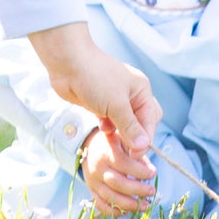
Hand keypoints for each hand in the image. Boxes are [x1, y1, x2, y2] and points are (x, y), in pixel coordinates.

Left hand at [27, 22, 160, 153]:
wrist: (68, 63)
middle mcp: (131, 95)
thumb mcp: (117, 104)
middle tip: (127, 150)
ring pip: (124, 124)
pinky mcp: (99, 104)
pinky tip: (103, 130)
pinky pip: (110, 122)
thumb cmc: (95, 78)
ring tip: (115, 143)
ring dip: (121, 134)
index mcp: (141, 90)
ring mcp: (114, 100)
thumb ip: (130, 127)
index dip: (145, 139)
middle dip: (135, 137)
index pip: (151, 119)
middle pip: (140, 122)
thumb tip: (143, 146)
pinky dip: (108, 128)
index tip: (136, 155)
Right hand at [78, 127, 157, 217]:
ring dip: (130, 205)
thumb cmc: (114, 142)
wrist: (90, 145)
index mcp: (105, 152)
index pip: (123, 164)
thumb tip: (150, 170)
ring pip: (111, 198)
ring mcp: (93, 181)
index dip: (140, 171)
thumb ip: (136, 152)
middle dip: (138, 190)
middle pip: (118, 183)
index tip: (153, 173)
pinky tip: (128, 211)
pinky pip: (101, 206)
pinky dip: (115, 212)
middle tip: (152, 191)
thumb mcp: (124, 139)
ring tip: (146, 205)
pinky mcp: (92, 191)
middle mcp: (97, 168)